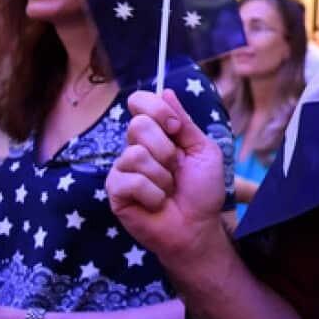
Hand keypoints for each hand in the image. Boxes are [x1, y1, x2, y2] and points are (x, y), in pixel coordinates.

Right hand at [107, 89, 227, 266]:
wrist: (198, 226)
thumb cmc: (202, 190)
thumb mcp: (203, 150)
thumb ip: (185, 123)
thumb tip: (166, 91)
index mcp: (157, 133)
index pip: (140, 102)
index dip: (156, 109)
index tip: (175, 128)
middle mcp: (136, 147)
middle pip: (137, 125)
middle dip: (166, 149)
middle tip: (177, 168)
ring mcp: (123, 169)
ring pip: (135, 154)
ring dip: (162, 176)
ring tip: (168, 190)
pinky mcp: (116, 191)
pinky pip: (131, 181)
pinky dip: (153, 194)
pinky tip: (157, 203)